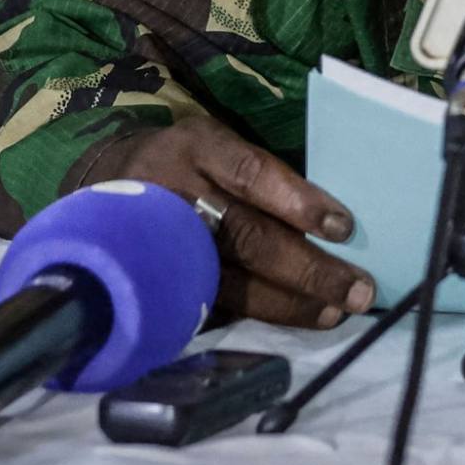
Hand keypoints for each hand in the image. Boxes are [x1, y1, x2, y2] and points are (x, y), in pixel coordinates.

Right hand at [83, 119, 374, 329]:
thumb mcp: (216, 143)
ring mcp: (163, 245)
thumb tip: (337, 221)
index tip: (342, 227)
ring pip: (231, 280)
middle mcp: (176, 193)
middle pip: (246, 235)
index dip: (297, 201)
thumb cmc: (188, 161)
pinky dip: (258, 315)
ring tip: (335, 311)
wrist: (105, 181)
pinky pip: (212, 304)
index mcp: (197, 147)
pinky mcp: (158, 282)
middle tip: (358, 288)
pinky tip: (294, 321)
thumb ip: (263, 173)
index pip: (251, 172)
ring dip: (290, 302)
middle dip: (308, 268)